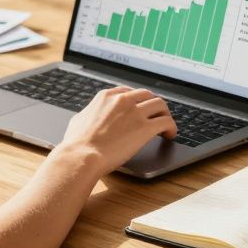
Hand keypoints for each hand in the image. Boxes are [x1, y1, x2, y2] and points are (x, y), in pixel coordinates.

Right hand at [56, 86, 176, 175]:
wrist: (82, 156)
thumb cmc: (76, 143)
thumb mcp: (78, 120)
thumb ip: (88, 114)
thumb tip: (89, 116)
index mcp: (106, 97)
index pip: (129, 92)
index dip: (137, 101)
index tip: (140, 108)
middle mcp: (123, 100)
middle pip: (147, 95)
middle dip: (152, 105)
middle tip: (155, 116)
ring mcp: (135, 113)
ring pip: (160, 105)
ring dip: (165, 114)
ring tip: (165, 126)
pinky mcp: (145, 128)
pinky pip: (167, 122)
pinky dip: (171, 127)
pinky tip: (170, 135)